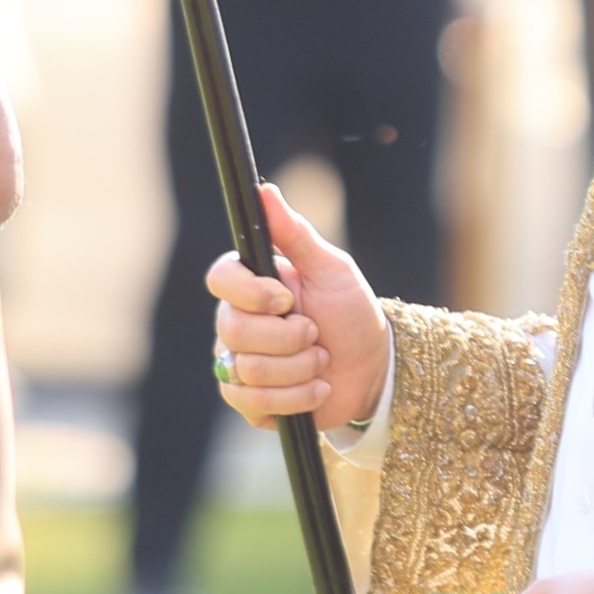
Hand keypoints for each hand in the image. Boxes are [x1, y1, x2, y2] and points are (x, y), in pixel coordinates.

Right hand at [205, 176, 390, 426]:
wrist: (374, 369)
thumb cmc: (351, 312)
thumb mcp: (332, 269)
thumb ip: (295, 234)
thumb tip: (264, 190)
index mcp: (250, 285)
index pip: (219, 278)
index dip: (251, 293)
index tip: (287, 298)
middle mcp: (235, 323)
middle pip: (233, 330)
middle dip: (289, 337)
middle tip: (316, 332)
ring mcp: (237, 365)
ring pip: (247, 370)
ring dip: (300, 368)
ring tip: (321, 360)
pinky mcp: (248, 403)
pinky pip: (254, 403)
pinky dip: (298, 396)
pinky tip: (317, 388)